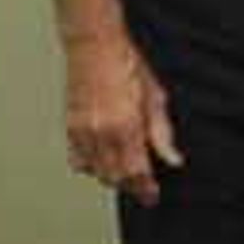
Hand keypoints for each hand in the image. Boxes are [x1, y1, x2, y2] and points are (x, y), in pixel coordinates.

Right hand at [63, 30, 180, 202]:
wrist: (93, 47)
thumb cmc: (126, 66)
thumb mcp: (155, 98)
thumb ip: (162, 134)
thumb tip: (172, 159)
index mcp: (126, 125)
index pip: (136, 172)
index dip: (146, 189)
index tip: (153, 196)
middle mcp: (101, 132)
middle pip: (115, 177)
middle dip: (131, 185)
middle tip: (144, 186)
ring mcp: (82, 131)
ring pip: (96, 172)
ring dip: (112, 178)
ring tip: (127, 173)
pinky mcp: (70, 127)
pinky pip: (78, 160)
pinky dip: (91, 167)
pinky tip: (104, 160)